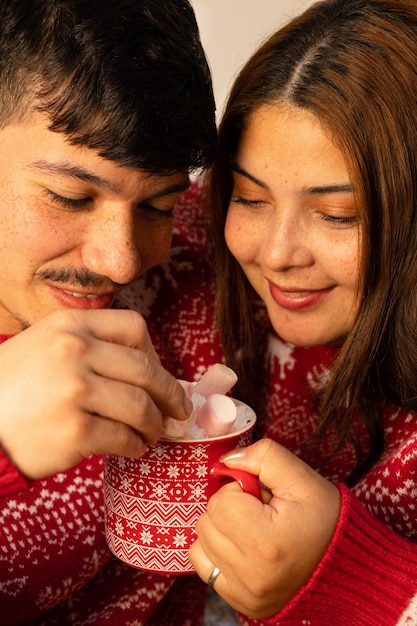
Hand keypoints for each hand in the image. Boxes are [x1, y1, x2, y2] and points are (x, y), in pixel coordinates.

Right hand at [0, 309, 190, 478]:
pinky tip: (133, 448)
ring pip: (141, 406)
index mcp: (70, 324)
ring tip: (152, 433)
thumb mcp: (43, 344)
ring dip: (155, 425)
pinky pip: (124, 438)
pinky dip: (136, 446)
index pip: (135, 327)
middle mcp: (74, 351)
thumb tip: (147, 368)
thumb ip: (88, 345)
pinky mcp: (75, 431)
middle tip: (179, 410)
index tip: (158, 375)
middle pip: (146, 369)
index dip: (155, 353)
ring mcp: (75, 390)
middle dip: (170, 393)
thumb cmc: (10, 388)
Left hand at [189, 438, 340, 618]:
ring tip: (252, 530)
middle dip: (229, 509)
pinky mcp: (243, 603)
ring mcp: (246, 594)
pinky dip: (218, 554)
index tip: (261, 497)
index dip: (238, 491)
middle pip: (206, 523)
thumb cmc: (326, 520)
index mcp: (266, 542)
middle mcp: (252, 575)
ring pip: (200, 545)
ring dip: (221, 531)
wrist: (348, 566)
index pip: (220, 503)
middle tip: (260, 512)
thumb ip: (263, 456)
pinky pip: (206, 569)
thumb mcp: (302, 478)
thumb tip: (226, 459)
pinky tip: (243, 548)